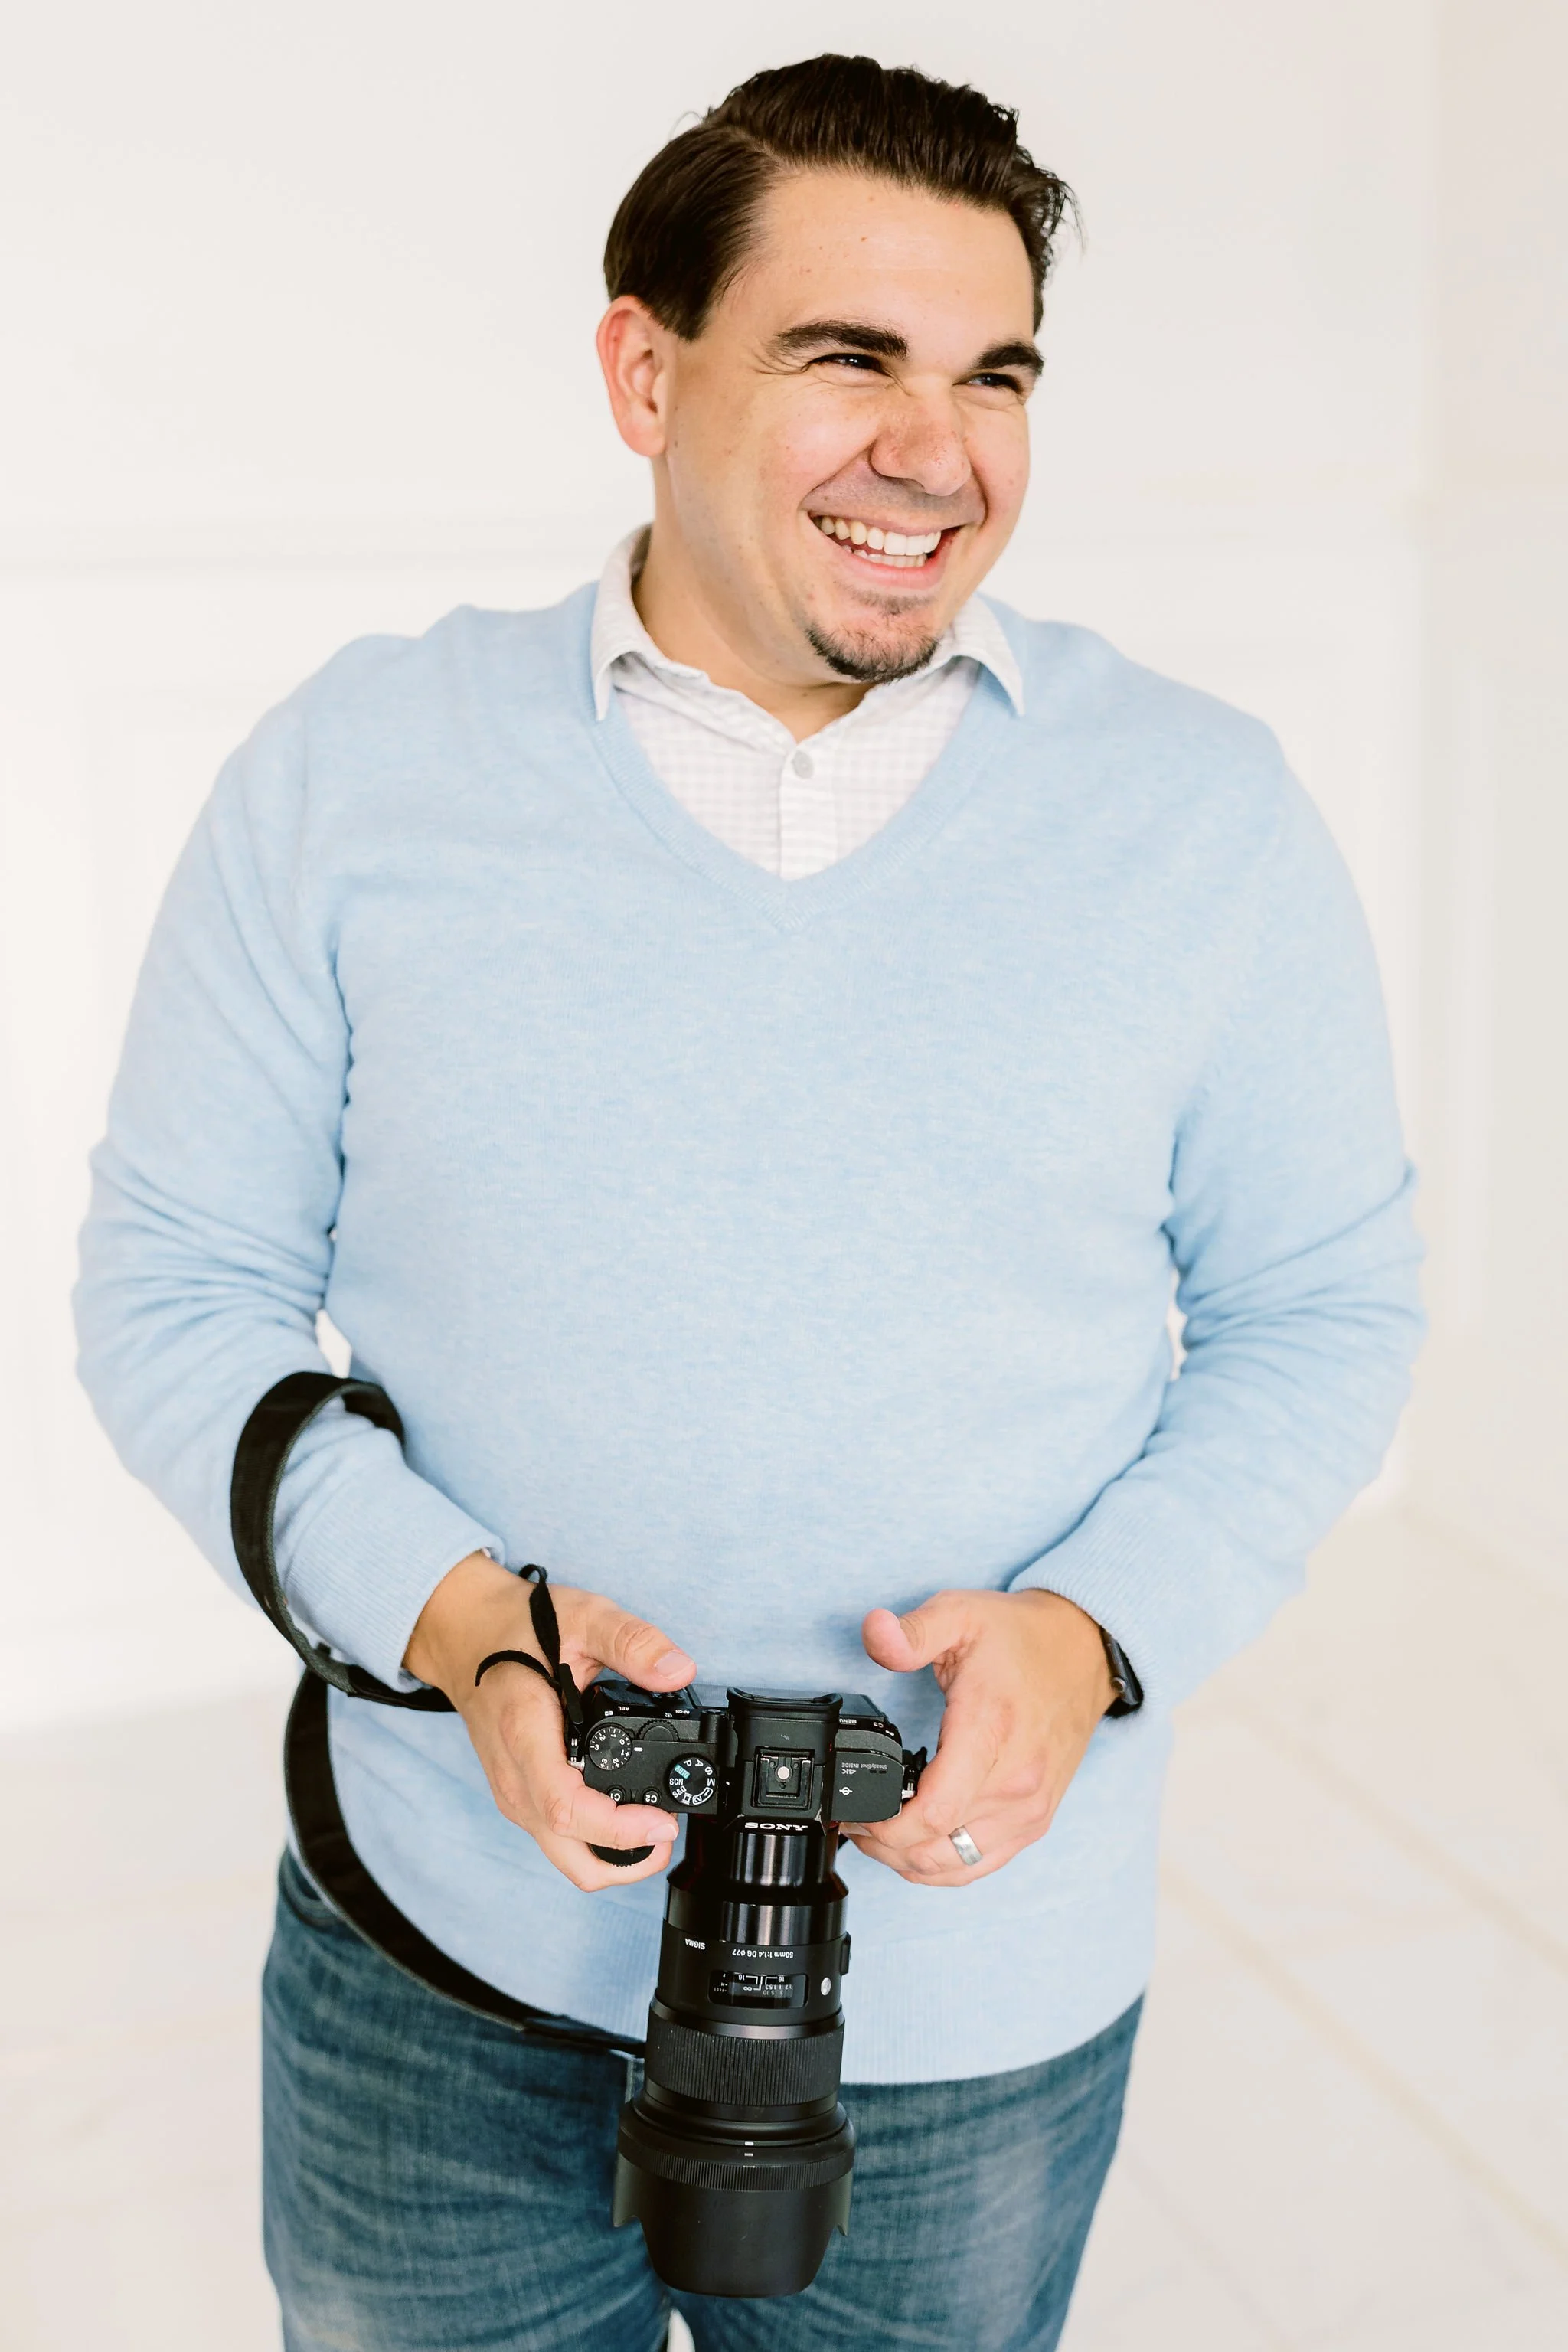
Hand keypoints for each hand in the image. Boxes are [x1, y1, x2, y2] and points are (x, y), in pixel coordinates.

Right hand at [403, 1553, 695, 1891]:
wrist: (466, 1635)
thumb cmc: (518, 1628)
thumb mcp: (582, 1616)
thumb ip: (631, 1641)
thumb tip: (677, 1671)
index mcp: (525, 1734)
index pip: (565, 1808)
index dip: (618, 1830)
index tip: (662, 1822)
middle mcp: (514, 1776)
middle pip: (566, 1854)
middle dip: (625, 1862)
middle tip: (667, 1832)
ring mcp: (513, 1791)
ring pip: (561, 1854)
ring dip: (611, 1856)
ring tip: (653, 1826)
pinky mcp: (518, 1794)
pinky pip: (554, 1837)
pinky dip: (593, 1841)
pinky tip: (622, 1814)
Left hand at [848, 1588, 1116, 1886]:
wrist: (1083, 1651)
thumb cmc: (1019, 1637)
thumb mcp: (960, 1614)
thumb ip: (911, 1631)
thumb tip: (873, 1633)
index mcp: (991, 1733)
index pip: (933, 1812)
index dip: (881, 1825)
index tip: (854, 1810)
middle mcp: (1016, 1783)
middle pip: (934, 1849)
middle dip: (883, 1844)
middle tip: (855, 1819)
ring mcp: (1030, 1809)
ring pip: (955, 1867)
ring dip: (908, 1861)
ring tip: (879, 1833)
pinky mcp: (1036, 1820)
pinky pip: (981, 1865)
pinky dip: (942, 1866)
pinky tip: (918, 1845)